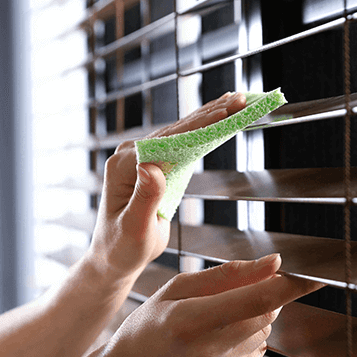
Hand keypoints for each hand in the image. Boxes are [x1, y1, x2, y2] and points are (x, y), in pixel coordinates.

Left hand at [87, 92, 247, 280]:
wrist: (114, 257)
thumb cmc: (122, 248)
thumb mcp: (135, 227)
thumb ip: (145, 197)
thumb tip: (153, 166)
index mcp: (125, 166)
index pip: (171, 141)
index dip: (201, 125)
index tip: (225, 111)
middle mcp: (131, 155)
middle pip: (178, 130)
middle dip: (212, 113)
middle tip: (242, 99)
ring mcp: (141, 157)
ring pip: (181, 132)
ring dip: (210, 115)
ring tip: (238, 100)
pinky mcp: (152, 163)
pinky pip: (181, 143)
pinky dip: (202, 129)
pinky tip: (218, 116)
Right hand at [91, 254, 321, 356]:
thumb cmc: (151, 326)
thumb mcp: (177, 289)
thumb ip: (229, 275)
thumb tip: (275, 264)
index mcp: (188, 320)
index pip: (257, 300)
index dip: (290, 288)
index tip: (317, 278)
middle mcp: (204, 353)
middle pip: (265, 316)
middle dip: (261, 300)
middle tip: (231, 298)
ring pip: (263, 335)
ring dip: (250, 323)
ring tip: (212, 327)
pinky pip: (256, 356)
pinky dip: (243, 346)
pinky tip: (211, 349)